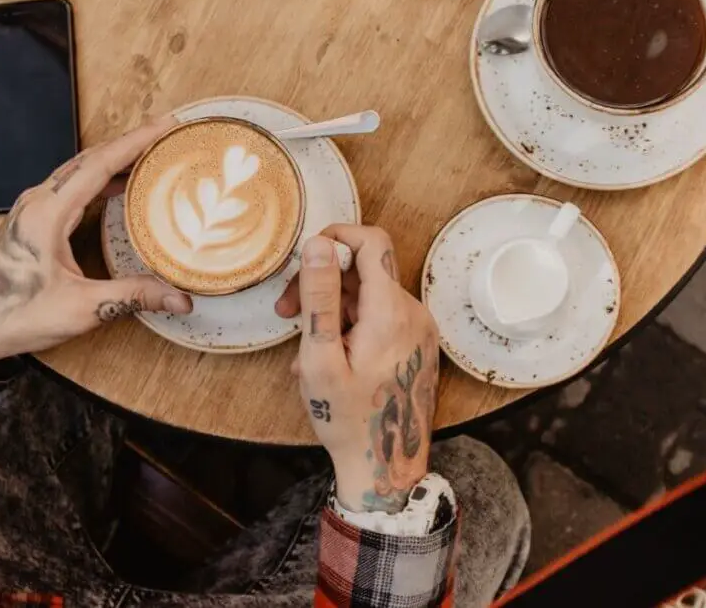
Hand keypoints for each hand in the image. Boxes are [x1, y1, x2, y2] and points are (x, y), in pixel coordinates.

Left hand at [0, 116, 191, 372]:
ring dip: (113, 159)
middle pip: (89, 159)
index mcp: (47, 213)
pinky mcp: (31, 220)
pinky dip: (97, 178)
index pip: (99, 164)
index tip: (164, 127)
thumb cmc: (14, 315)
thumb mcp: (82, 308)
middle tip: (164, 135)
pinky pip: (69, 186)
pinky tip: (116, 185)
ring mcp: (31, 209)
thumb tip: (179, 298)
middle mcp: (37, 202)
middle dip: (129, 143)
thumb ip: (133, 296)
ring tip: (147, 155)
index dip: (135, 142)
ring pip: (78, 170)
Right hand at [275, 226, 439, 512]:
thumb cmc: (347, 420)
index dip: (335, 238)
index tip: (303, 261)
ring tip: (305, 351)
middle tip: (286, 312)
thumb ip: (319, 297)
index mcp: (391, 311)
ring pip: (368, 293)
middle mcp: (413, 312)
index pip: (371, 240)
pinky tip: (329, 358)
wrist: (386, 468)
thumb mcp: (320, 359)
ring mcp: (419, 328)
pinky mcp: (416, 343)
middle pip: (365, 268)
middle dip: (321, 281)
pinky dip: (350, 325)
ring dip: (331, 309)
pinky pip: (379, 316)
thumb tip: (319, 244)